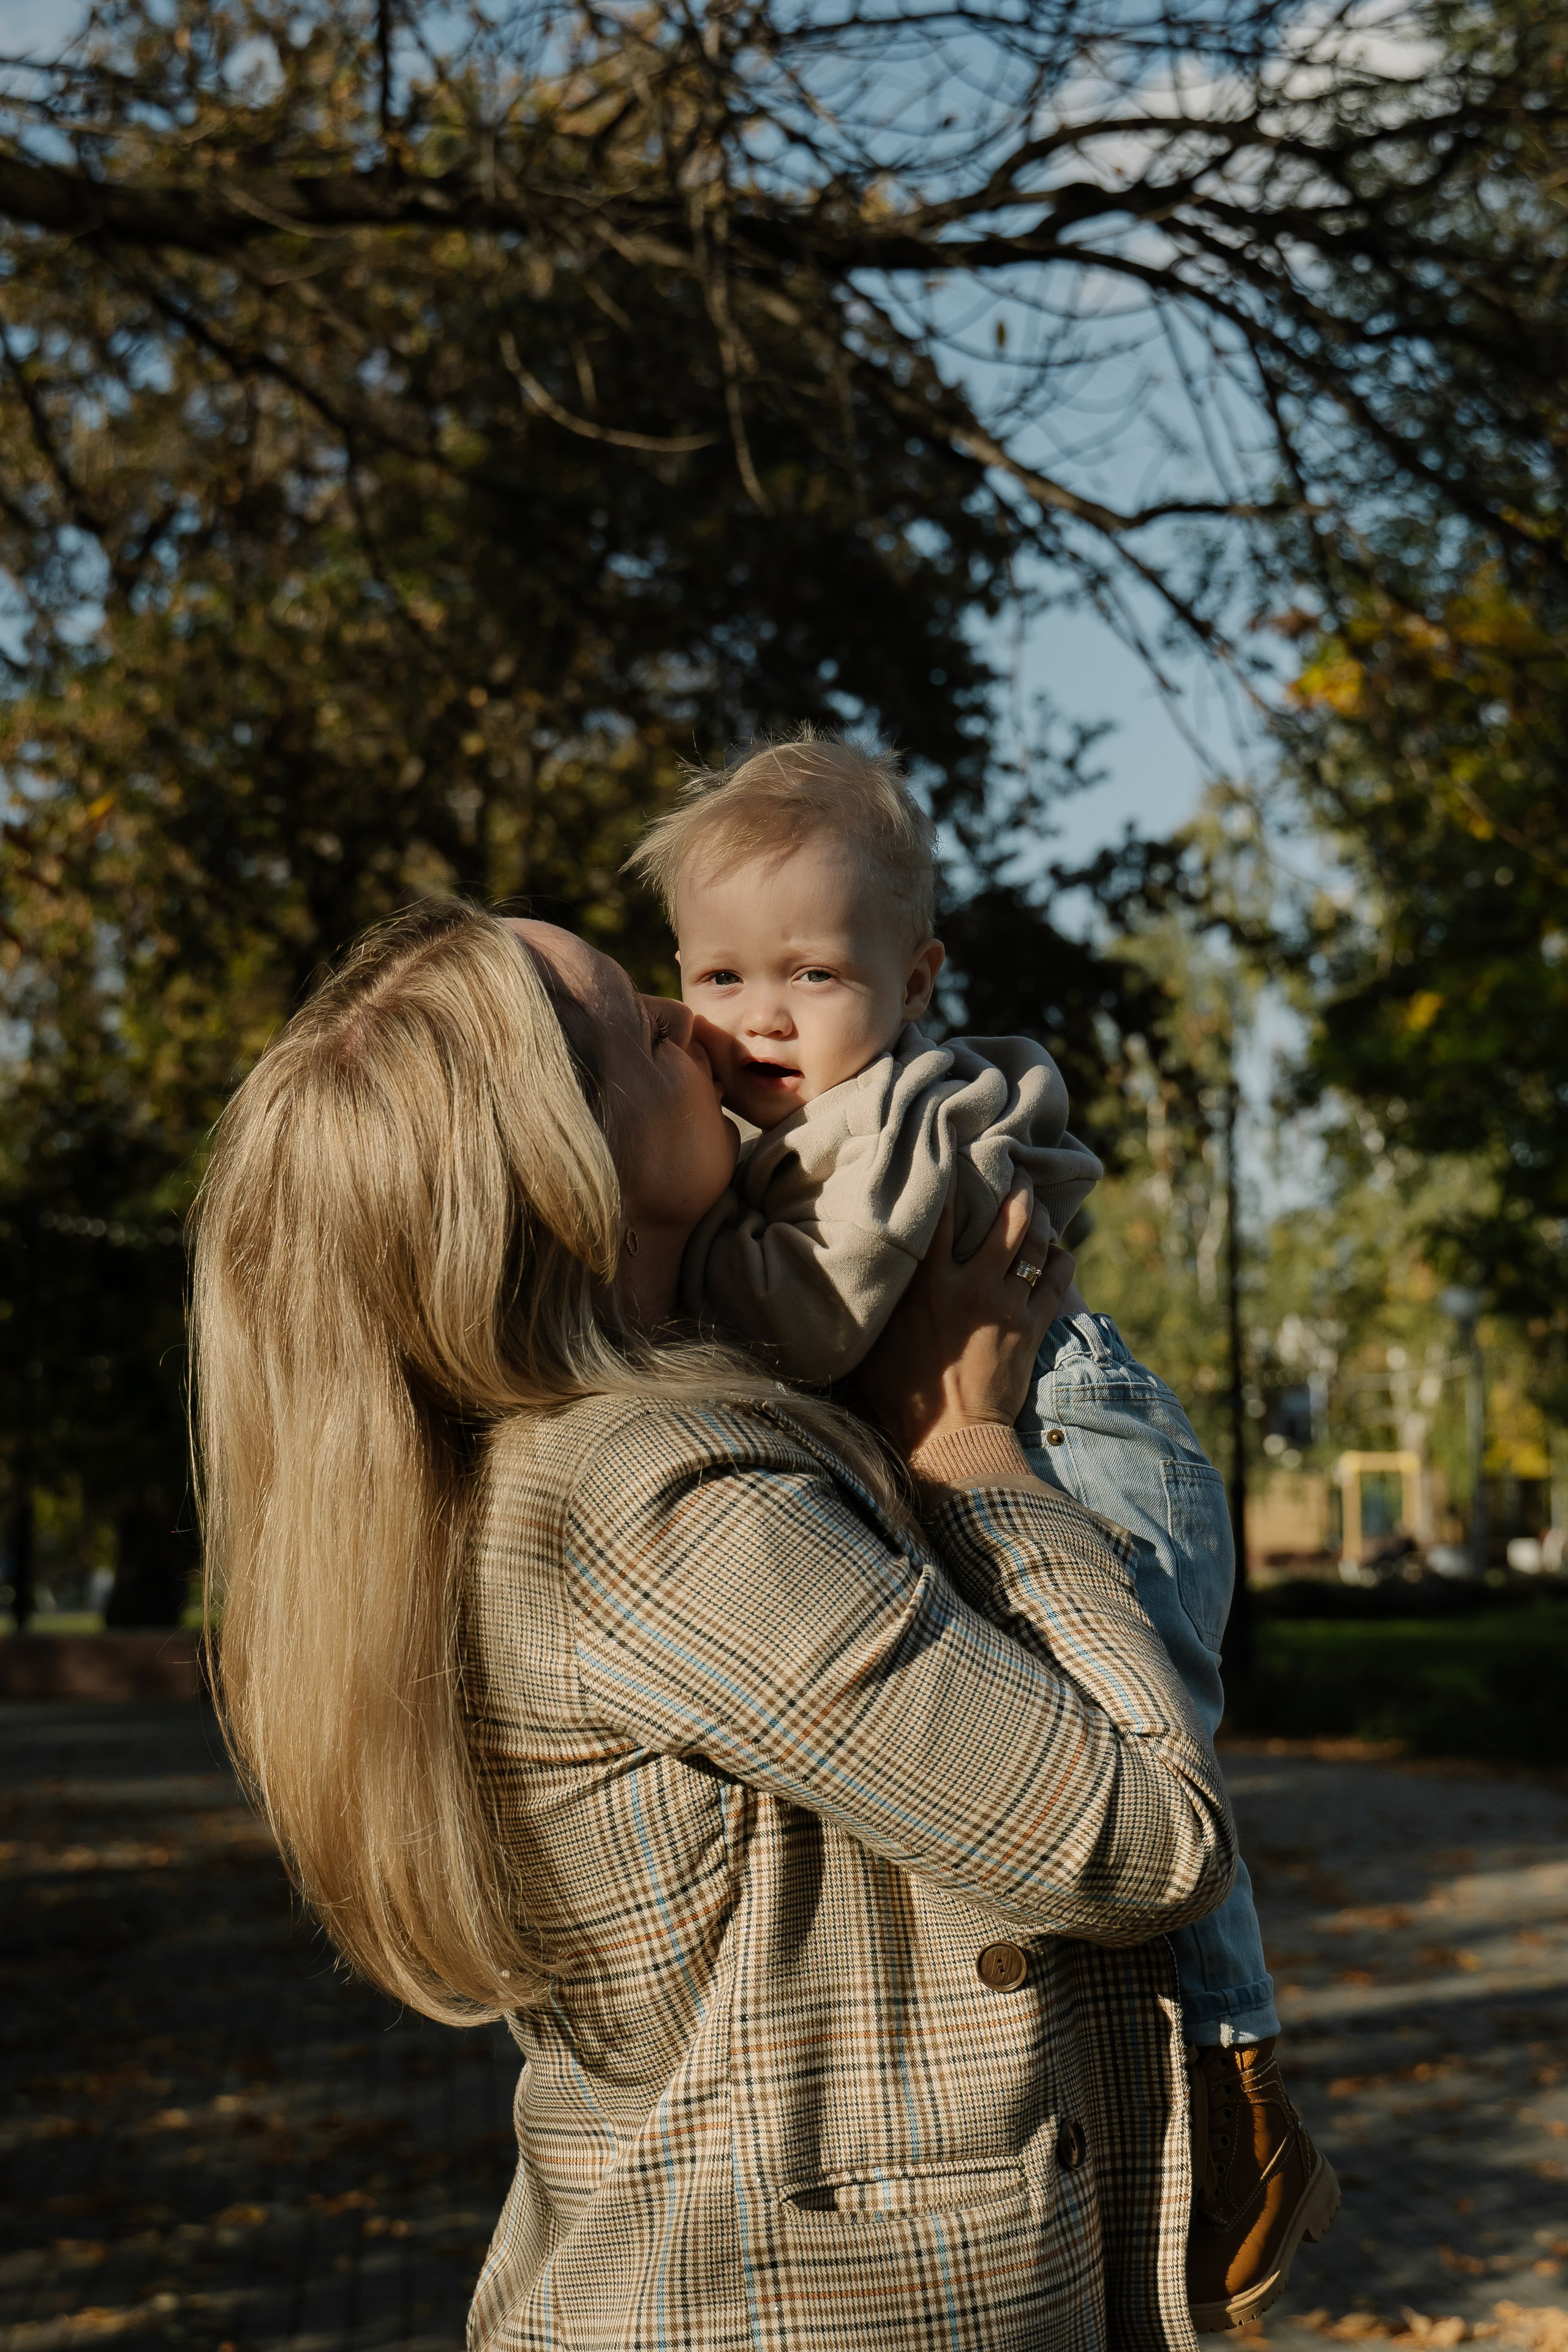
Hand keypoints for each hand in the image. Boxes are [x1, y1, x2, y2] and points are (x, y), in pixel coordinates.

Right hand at [854, 1178, 1074, 1457]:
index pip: (938, 1213)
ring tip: (1036, 1205)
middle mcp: (970, 1285)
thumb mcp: (871, 1342)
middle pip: (1006, 1218)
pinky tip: (1057, 1254)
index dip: (949, 1174)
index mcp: (927, 1284)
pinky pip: (1057, 1280)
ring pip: (1035, 1243)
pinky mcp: (1032, 1328)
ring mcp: (1007, 1306)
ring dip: (1039, 1219)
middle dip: (1015, 1188)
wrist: (950, 1441)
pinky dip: (1060, 1261)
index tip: (955, 1150)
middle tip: (1015, 1171)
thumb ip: (875, 1300)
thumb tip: (854, 1269)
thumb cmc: (900, 1395)